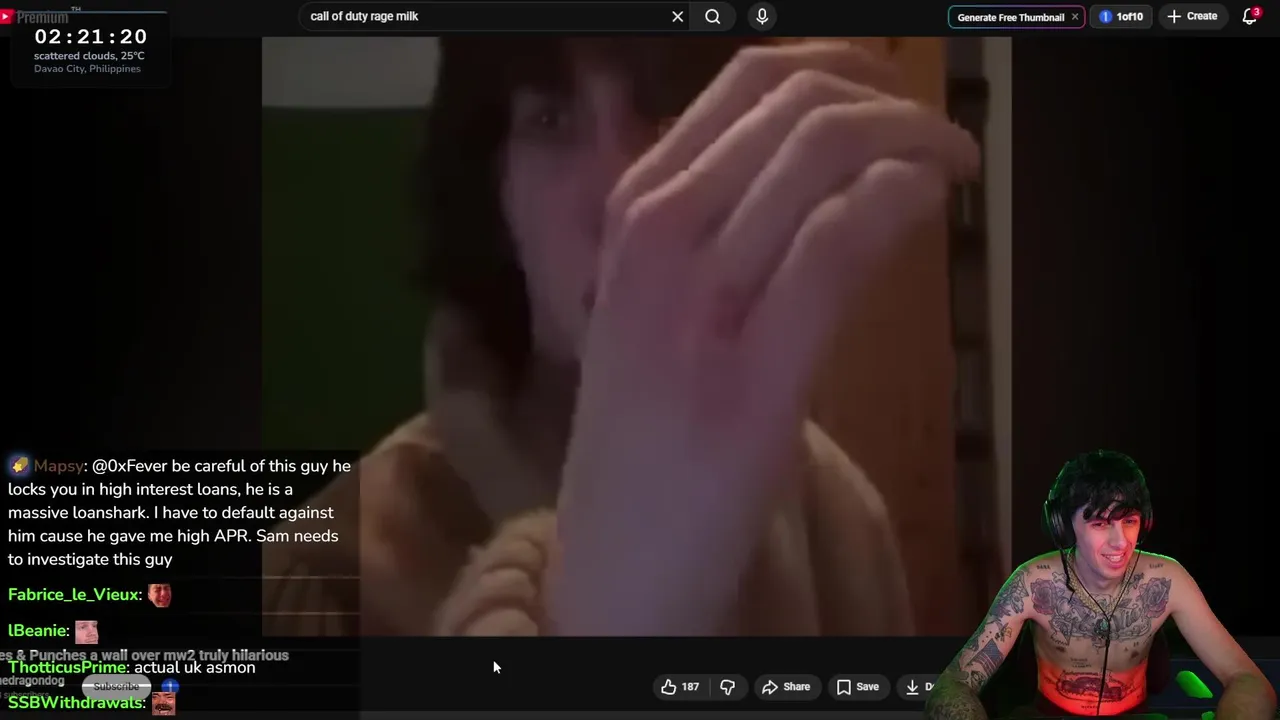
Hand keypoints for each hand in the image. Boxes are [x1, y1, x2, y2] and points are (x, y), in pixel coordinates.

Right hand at [547, 41, 979, 634]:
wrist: (618, 561)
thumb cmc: (646, 430)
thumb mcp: (652, 300)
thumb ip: (712, 221)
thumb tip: (814, 153)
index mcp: (631, 209)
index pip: (749, 80)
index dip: (845, 72)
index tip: (894, 103)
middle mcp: (653, 236)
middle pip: (796, 103)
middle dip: (893, 101)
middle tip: (940, 140)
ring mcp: (695, 305)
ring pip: (824, 156)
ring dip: (914, 142)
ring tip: (951, 168)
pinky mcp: (749, 378)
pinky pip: (840, 241)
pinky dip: (901, 199)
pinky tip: (926, 205)